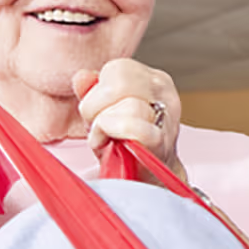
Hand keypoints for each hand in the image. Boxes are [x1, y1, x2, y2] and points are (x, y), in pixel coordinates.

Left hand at [73, 59, 182, 176]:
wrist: (148, 180)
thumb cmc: (126, 144)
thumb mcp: (106, 111)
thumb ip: (92, 91)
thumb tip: (81, 77)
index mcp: (151, 78)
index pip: (118, 68)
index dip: (98, 90)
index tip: (97, 112)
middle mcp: (163, 92)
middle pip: (121, 81)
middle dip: (98, 105)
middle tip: (99, 126)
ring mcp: (167, 117)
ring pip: (128, 105)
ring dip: (105, 126)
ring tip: (108, 139)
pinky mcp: (162, 142)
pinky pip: (135, 128)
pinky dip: (117, 134)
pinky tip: (114, 145)